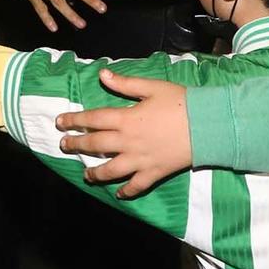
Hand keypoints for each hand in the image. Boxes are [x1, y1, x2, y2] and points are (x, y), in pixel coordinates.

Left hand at [52, 68, 192, 196]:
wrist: (207, 125)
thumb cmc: (181, 102)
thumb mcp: (152, 87)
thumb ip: (125, 84)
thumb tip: (102, 75)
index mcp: (126, 119)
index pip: (93, 119)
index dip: (75, 120)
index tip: (60, 122)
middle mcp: (128, 142)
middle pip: (96, 145)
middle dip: (77, 144)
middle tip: (63, 145)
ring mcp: (140, 160)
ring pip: (111, 170)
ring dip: (95, 172)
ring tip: (86, 173)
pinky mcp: (154, 172)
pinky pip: (137, 185)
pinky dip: (127, 191)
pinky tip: (119, 194)